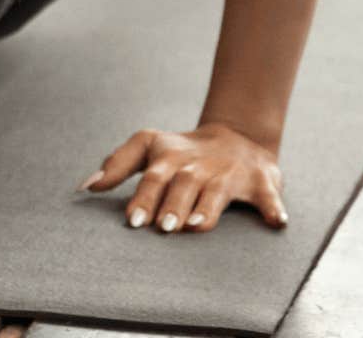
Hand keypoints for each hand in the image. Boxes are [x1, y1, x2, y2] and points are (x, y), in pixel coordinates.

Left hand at [80, 123, 286, 232]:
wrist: (236, 135)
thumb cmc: (182, 150)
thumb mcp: (148, 146)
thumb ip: (118, 164)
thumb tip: (86, 186)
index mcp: (170, 159)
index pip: (153, 178)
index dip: (143, 198)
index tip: (132, 221)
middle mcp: (198, 167)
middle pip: (183, 186)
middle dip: (173, 206)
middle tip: (164, 228)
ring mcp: (229, 174)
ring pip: (218, 193)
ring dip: (208, 209)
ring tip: (197, 226)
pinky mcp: (261, 181)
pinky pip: (268, 196)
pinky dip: (273, 207)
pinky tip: (276, 221)